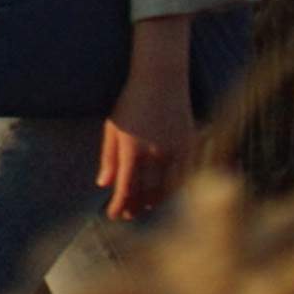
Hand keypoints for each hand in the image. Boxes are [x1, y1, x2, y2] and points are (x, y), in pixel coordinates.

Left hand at [100, 37, 196, 220]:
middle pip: (147, 193)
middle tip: (129, 215)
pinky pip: (185, 176)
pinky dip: (175, 188)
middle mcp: (154, 154)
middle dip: (136, 207)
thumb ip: (108, 158)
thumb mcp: (113, 127)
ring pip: (167, 188)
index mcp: (131, 150)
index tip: (113, 215)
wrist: (161, 78)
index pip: (126, 189)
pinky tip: (167, 192)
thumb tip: (103, 185)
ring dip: (156, 201)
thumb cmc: (131, 101)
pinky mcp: (190, 145)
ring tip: (146, 206)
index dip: (119, 206)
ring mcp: (175, 150)